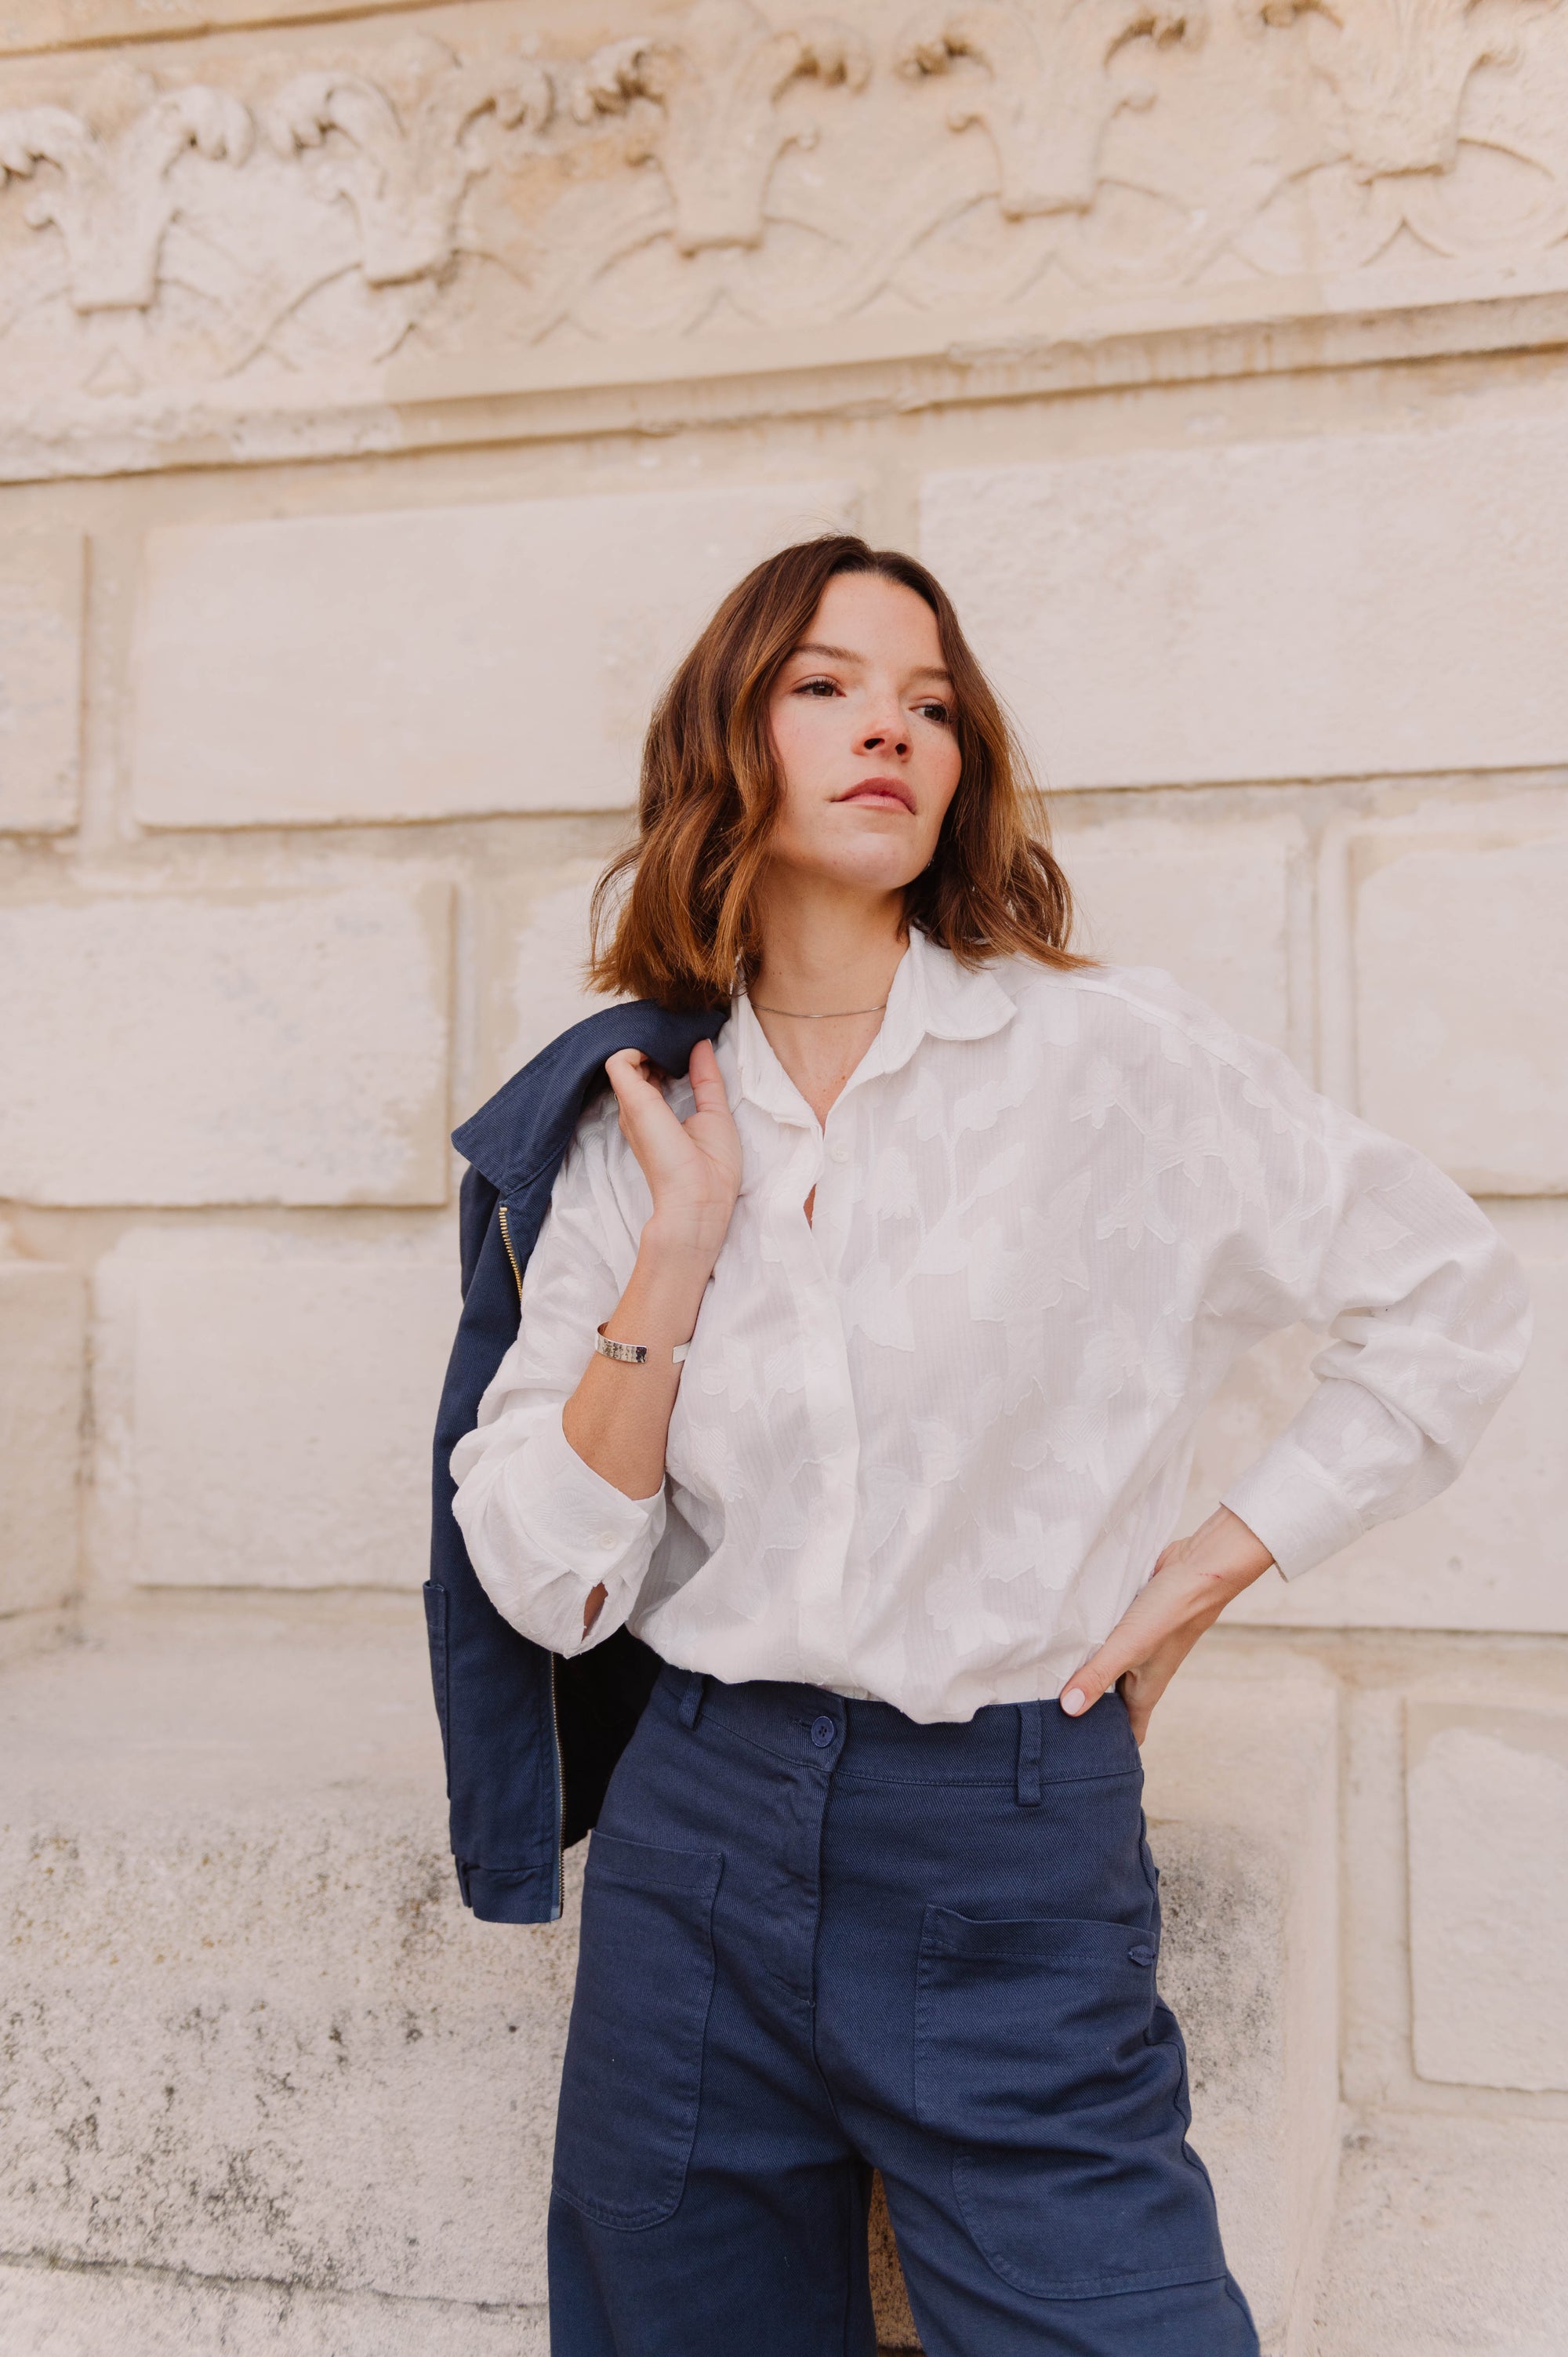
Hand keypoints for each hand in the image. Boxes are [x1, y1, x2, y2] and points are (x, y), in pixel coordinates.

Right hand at [605, 1039, 743, 1267]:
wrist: (700, 1200)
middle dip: (653, 1044)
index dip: (663, 1054)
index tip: (683, 1042)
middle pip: (634, 1065)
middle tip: (676, 1033)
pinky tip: (661, 1044)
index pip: (648, 1075)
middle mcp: (638, 1112)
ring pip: (624, 1060)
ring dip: (646, 1042)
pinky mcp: (633, 1102)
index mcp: (655, 1117)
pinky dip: (636, 1046)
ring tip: (671, 1034)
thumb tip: (703, 1045)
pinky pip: (619, 1060)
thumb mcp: (715, 1113)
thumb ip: (706, 1077)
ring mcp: (632, 1107)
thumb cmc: (710, 1170)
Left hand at [1059, 1507, 1273, 1742]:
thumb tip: (1068, 1709)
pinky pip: (1107, 1639)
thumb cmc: (1173, 1611)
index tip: (1086, 1766)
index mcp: (1145, 1688)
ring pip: (1108, 1669)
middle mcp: (1142, 1671)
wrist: (1201, 1566)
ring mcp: (1138, 1645)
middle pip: (1113, 1702)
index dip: (1113, 1751)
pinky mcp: (1132, 1620)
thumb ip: (1098, 1675)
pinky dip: (1089, 1643)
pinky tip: (1063, 1639)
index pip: (1130, 1731)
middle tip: (1052, 1725)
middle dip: (1090, 1714)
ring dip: (1085, 1674)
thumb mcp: (1129, 1646)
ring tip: (1045, 1685)